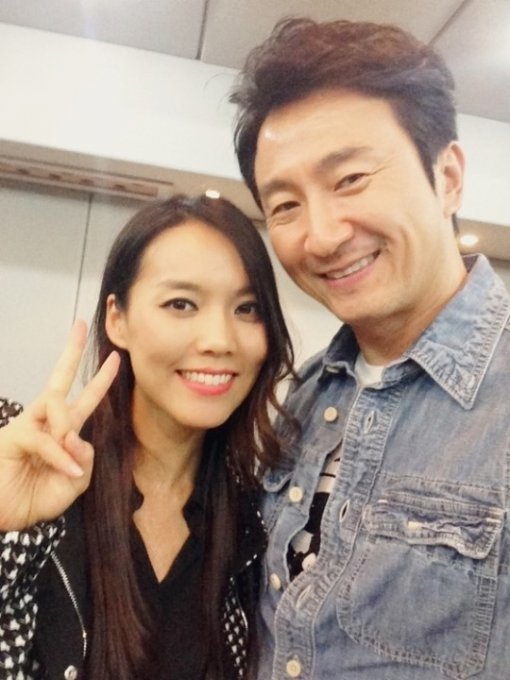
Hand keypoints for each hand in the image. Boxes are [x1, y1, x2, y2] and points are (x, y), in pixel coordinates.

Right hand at [0, 320, 119, 530]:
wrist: (6, 515)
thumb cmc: (36, 497)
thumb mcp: (74, 482)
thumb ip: (84, 460)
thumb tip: (78, 437)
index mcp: (64, 431)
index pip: (85, 399)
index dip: (100, 380)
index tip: (115, 357)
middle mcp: (46, 422)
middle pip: (60, 379)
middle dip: (71, 351)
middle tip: (80, 324)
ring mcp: (28, 425)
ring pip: (54, 402)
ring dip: (67, 424)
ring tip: (68, 448)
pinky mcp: (14, 436)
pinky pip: (44, 438)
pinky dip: (59, 455)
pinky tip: (68, 469)